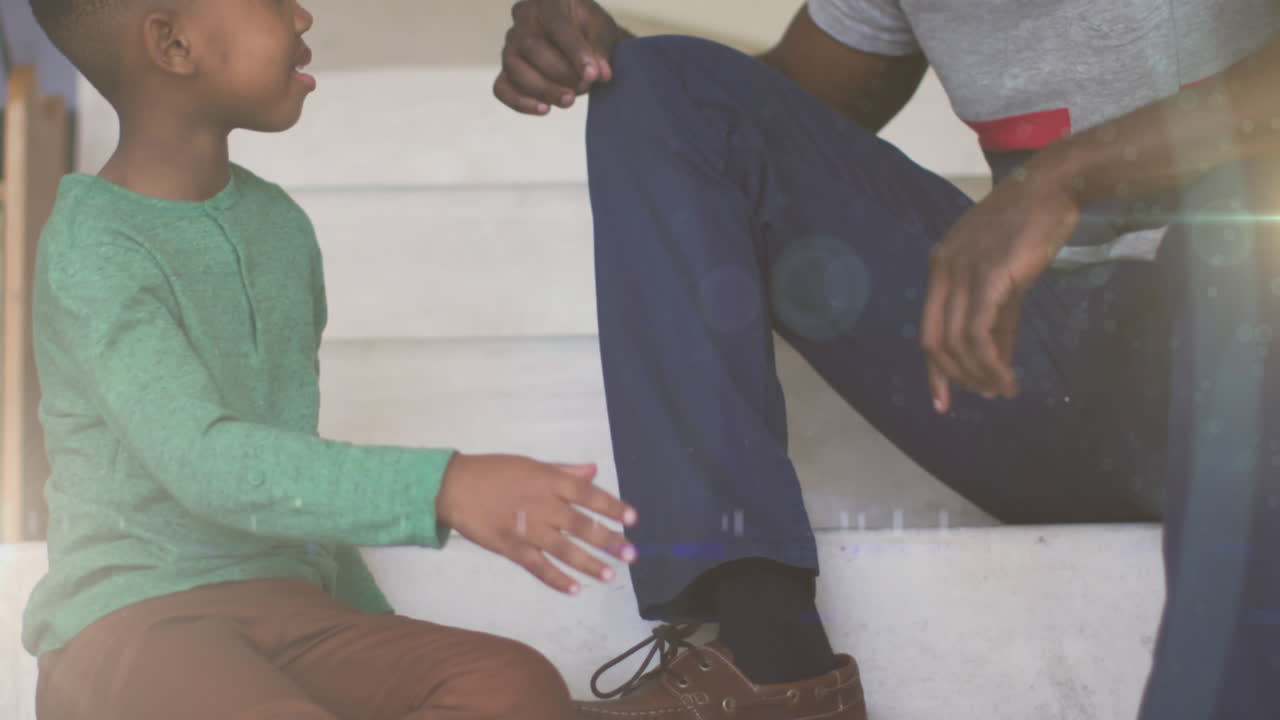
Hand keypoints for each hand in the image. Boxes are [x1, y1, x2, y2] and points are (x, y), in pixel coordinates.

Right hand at [436, 453, 637, 593]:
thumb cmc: (494, 472)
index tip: (633, 518)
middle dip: (608, 541)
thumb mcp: (531, 464)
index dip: (612, 506)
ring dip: (588, 564)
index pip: (588, 494)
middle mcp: (542, 505)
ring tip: (609, 576)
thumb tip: (593, 471)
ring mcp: (527, 529)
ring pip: (564, 550)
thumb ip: (564, 471)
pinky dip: (556, 579)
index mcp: (548, 480)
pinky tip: (574, 589)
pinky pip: (537, 566)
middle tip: (631, 555)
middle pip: (581, 525)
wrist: (453, 486)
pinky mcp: (511, 548)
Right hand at [494, 0, 625, 114]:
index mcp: (548, 1)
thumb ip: (600, 50)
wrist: (583, 46)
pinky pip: (502, 88)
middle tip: (584, 86)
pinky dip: (521, 103)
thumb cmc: (591, 34)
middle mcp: (523, 17)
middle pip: (531, 46)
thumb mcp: (602, 33)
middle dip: (561, 72)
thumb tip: (599, 74)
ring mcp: (510, 44)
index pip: (557, 24)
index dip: (575, 51)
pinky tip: (545, 109)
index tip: (593, 75)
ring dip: (544, 89)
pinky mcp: (506, 71)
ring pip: (514, 68)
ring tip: (569, 100)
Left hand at [920, 168, 1081, 412]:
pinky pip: (979, 333)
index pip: (929, 328)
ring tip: (1001, 391)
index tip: (943, 399)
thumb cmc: (1033, 227)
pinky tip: (1007, 378)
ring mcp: (962, 272)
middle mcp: (943, 270)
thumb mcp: (1006, 277)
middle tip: (980, 397)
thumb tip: (996, 362)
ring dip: (979, 374)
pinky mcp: (988, 277)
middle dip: (952, 377)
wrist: (1053, 188)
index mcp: (941, 267)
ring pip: (958, 342)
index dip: (936, 368)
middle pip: (934, 340)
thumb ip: (998, 320)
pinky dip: (990, 363)